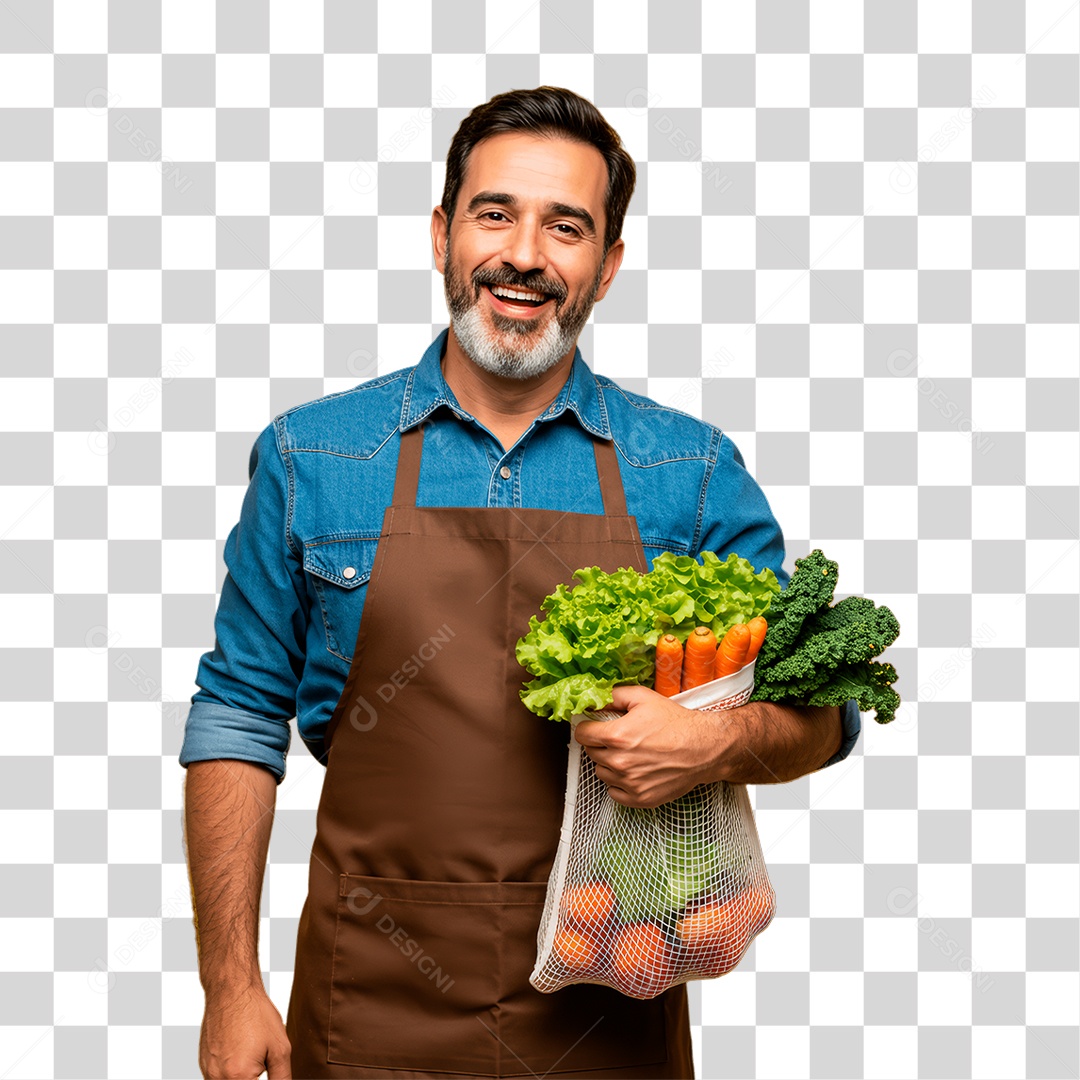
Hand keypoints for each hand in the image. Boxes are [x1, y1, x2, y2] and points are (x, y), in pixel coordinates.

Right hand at [199, 982, 291, 1078]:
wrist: (232, 991)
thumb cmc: (255, 1013)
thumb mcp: (280, 1048)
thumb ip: (281, 1078)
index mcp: (238, 1078)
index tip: (267, 1069)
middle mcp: (218, 1079)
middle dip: (253, 1078)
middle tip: (261, 1060)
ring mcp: (208, 1072)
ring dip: (242, 1077)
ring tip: (251, 1053)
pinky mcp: (204, 1065)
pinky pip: (218, 1078)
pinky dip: (231, 1073)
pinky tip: (241, 1053)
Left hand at [573, 684, 730, 807]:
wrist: (703, 747)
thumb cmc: (675, 722)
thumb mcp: (643, 697)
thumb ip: (612, 696)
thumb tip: (592, 699)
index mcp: (616, 736)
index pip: (582, 734)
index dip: (587, 727)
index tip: (594, 726)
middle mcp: (619, 762)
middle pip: (591, 753)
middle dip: (601, 744)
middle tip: (619, 738)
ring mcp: (629, 783)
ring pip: (602, 773)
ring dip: (609, 764)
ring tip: (630, 754)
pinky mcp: (640, 798)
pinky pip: (614, 792)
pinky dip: (620, 783)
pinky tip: (634, 771)